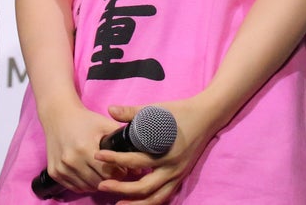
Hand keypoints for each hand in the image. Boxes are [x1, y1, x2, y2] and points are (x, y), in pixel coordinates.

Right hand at [37, 99, 126, 193]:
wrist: (58, 115)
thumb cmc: (85, 120)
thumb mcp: (105, 124)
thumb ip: (123, 141)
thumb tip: (139, 163)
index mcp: (85, 148)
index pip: (109, 173)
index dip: (119, 172)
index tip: (122, 167)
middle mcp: (71, 160)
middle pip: (98, 182)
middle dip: (110, 179)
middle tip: (115, 171)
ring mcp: (61, 168)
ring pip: (86, 187)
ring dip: (97, 183)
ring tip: (103, 172)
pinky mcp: (54, 172)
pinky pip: (74, 187)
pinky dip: (84, 184)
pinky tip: (89, 174)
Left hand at [94, 97, 218, 203]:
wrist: (207, 116)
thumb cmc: (181, 112)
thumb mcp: (157, 110)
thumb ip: (133, 112)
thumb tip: (110, 110)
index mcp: (165, 151)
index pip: (135, 161)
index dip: (115, 160)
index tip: (99, 156)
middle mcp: (172, 167)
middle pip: (144, 187)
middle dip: (121, 189)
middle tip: (102, 185)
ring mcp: (178, 174)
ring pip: (156, 198)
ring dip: (136, 204)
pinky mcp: (181, 176)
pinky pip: (165, 195)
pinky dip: (151, 201)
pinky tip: (138, 201)